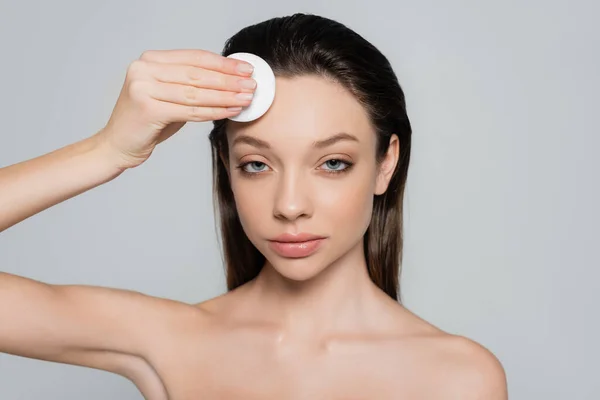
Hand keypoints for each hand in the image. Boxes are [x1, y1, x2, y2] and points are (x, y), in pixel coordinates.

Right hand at [95, 49, 255, 168]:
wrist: (117, 145)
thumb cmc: (147, 121)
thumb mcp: (168, 95)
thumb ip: (191, 84)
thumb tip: (229, 79)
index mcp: (150, 60)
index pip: (194, 57)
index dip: (222, 63)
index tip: (245, 69)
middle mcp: (144, 69)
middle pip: (197, 74)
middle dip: (228, 80)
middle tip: (251, 84)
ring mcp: (143, 88)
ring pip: (195, 92)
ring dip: (225, 96)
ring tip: (246, 98)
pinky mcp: (148, 108)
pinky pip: (190, 110)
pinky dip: (213, 111)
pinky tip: (230, 111)